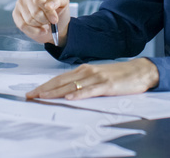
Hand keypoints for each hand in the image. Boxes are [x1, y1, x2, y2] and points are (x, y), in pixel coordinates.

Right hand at [12, 0, 69, 45]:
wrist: (54, 25)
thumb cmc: (58, 12)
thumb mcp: (63, 3)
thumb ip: (57, 0)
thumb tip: (48, 5)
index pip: (38, 0)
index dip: (48, 12)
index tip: (54, 19)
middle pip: (34, 12)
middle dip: (45, 20)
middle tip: (50, 21)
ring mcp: (20, 4)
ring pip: (29, 20)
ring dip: (40, 25)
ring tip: (44, 23)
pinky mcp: (16, 14)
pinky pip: (23, 26)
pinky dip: (34, 31)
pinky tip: (40, 30)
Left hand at [25, 59, 159, 100]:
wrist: (139, 71)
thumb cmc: (118, 75)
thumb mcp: (97, 77)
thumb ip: (83, 82)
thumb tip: (67, 91)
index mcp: (83, 70)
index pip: (59, 78)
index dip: (45, 85)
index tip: (33, 92)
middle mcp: (86, 72)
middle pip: (61, 81)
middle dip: (44, 89)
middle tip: (30, 95)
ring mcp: (96, 78)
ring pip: (72, 86)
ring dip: (56, 92)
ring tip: (43, 97)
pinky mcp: (106, 85)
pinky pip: (90, 91)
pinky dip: (79, 94)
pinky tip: (70, 98)